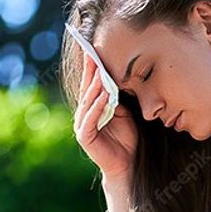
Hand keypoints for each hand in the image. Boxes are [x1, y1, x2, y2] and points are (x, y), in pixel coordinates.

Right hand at [73, 53, 137, 181]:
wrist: (127, 163)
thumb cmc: (127, 137)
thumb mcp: (124, 112)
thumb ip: (118, 97)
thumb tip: (117, 76)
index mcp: (93, 106)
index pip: (92, 83)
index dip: (92, 66)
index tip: (94, 47)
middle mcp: (84, 113)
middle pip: (87, 88)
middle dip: (90, 71)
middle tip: (92, 52)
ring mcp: (82, 124)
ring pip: (88, 101)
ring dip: (95, 86)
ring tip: (101, 72)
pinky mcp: (85, 136)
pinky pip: (91, 118)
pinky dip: (97, 106)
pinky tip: (104, 96)